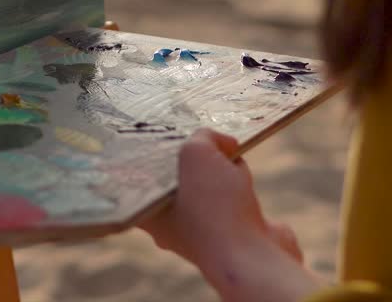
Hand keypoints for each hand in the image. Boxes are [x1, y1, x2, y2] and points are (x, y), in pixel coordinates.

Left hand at [138, 129, 318, 301]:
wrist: (251, 255)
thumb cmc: (211, 207)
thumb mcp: (196, 152)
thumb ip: (203, 138)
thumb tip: (225, 143)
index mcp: (148, 213)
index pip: (140, 179)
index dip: (151, 155)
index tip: (161, 137)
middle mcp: (171, 227)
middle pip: (176, 179)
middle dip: (191, 159)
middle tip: (200, 142)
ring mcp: (203, 233)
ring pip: (207, 189)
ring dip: (219, 171)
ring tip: (227, 156)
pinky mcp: (234, 235)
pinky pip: (233, 201)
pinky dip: (240, 186)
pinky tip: (243, 175)